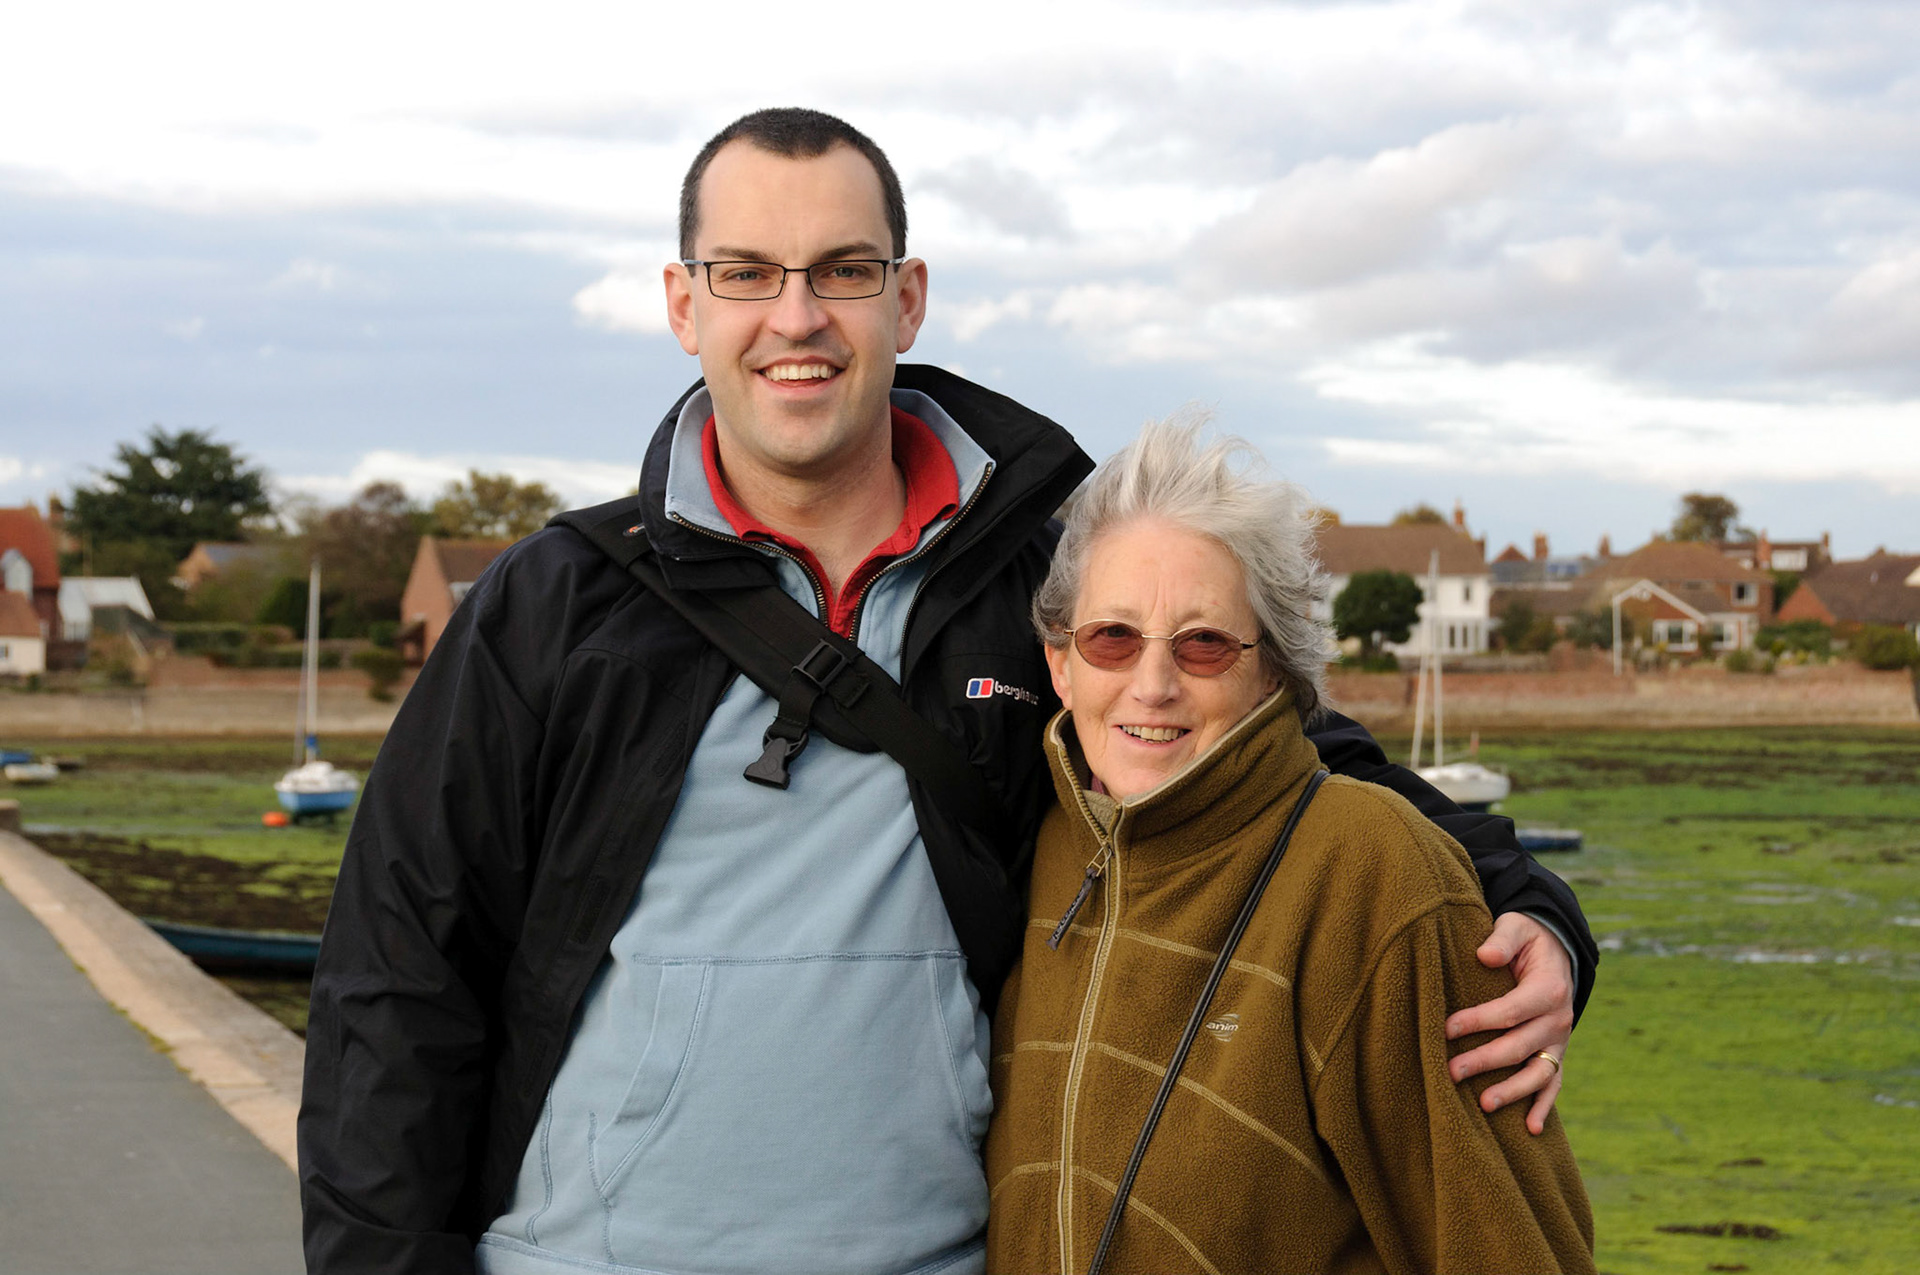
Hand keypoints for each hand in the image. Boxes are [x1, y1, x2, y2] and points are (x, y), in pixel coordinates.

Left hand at [1444, 912, 1573, 1134]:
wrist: (1557, 951)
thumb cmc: (1527, 939)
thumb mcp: (1517, 927)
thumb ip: (1502, 938)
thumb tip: (1485, 955)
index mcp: (1549, 989)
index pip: (1511, 1010)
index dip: (1478, 1021)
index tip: (1446, 1028)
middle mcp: (1559, 1020)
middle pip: (1519, 1046)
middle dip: (1484, 1061)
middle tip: (1451, 1072)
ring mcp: (1559, 1042)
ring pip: (1538, 1073)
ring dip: (1512, 1091)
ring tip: (1483, 1104)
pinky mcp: (1556, 1055)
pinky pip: (1553, 1084)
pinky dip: (1544, 1107)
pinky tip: (1529, 1129)